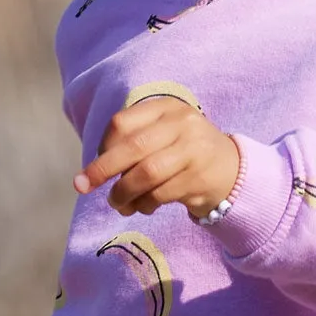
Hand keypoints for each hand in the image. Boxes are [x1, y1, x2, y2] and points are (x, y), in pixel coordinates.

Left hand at [76, 99, 241, 218]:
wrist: (233, 171)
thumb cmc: (185, 153)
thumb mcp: (163, 135)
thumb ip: (132, 144)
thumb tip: (90, 173)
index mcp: (167, 107)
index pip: (123, 123)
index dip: (103, 145)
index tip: (97, 163)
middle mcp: (182, 123)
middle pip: (133, 147)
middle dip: (102, 169)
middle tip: (83, 186)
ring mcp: (194, 150)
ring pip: (146, 174)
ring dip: (124, 193)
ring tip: (118, 204)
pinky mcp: (200, 177)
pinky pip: (160, 194)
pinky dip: (144, 204)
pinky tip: (143, 207)